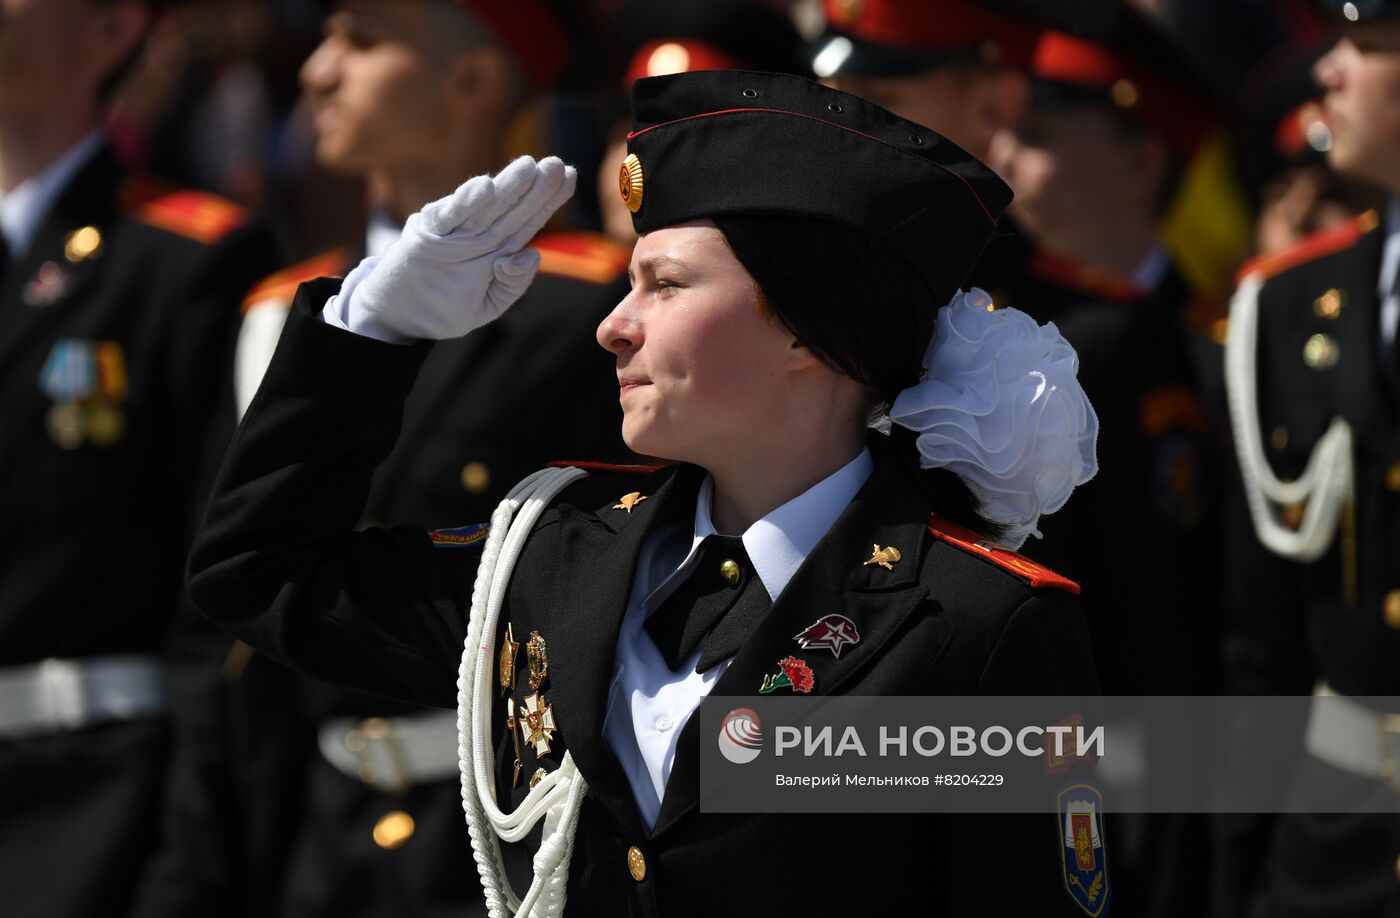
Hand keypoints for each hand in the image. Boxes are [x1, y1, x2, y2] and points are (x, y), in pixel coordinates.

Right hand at [341, 156, 576, 340]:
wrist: (401, 314)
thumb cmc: (446, 307)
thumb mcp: (488, 305)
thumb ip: (512, 285)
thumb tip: (531, 255)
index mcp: (499, 248)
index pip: (530, 219)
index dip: (550, 198)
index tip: (571, 177)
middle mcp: (481, 234)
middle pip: (514, 208)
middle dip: (537, 186)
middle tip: (558, 164)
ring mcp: (456, 231)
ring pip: (486, 206)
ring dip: (507, 186)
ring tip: (529, 166)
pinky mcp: (429, 232)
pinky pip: (450, 216)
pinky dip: (466, 201)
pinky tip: (484, 186)